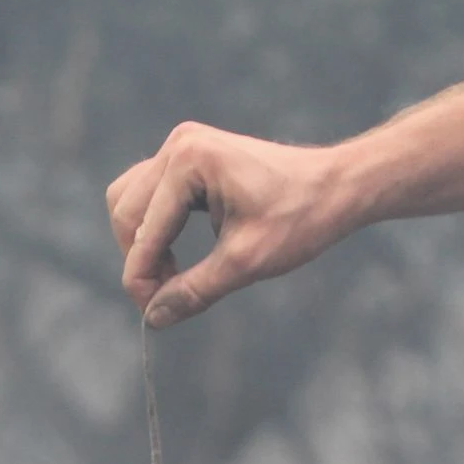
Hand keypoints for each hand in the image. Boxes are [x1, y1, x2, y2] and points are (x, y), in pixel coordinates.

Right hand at [107, 122, 346, 326]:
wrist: (337, 186)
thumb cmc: (300, 218)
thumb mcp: (245, 263)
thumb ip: (195, 291)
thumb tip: (154, 319)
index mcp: (189, 161)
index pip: (143, 231)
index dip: (141, 280)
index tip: (152, 315)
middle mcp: (179, 145)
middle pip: (125, 212)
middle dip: (139, 260)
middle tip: (165, 299)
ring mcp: (183, 146)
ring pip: (130, 202)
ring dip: (143, 245)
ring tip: (173, 279)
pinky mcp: (190, 156)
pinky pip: (151, 195)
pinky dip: (155, 230)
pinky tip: (178, 259)